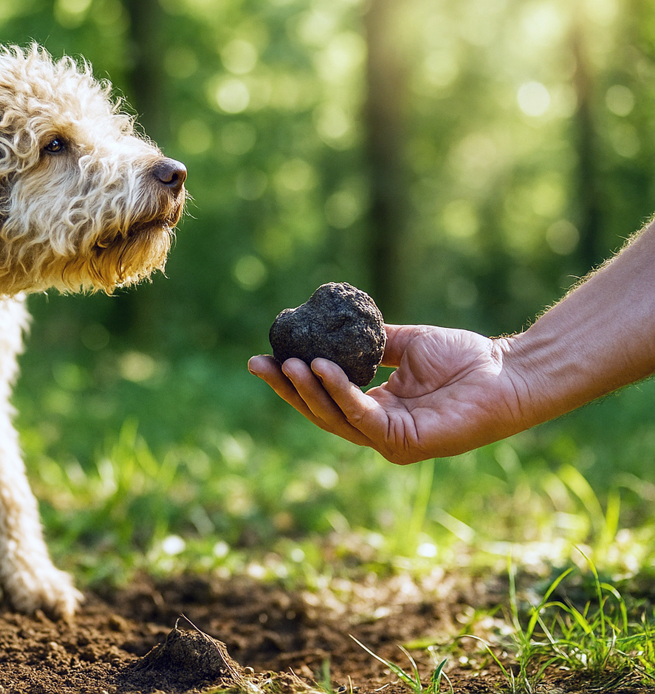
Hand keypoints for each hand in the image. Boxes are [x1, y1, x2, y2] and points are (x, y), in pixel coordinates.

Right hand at [248, 324, 526, 463]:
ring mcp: (389, 440)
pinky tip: (323, 367)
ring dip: (307, 390)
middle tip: (259, 364)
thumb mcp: (406, 344)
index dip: (291, 381)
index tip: (262, 358)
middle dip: (286, 388)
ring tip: (289, 362)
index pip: (323, 398)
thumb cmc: (467, 358)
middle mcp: (378, 429)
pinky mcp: (404, 443)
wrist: (508, 370)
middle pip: (319, 412)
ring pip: (334, 418)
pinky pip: (362, 416)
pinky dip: (340, 392)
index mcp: (377, 408)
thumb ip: (373, 342)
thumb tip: (336, 325)